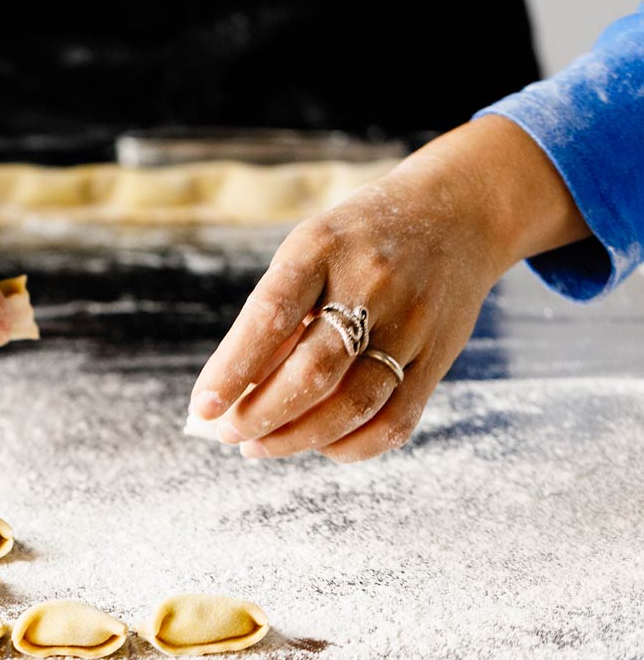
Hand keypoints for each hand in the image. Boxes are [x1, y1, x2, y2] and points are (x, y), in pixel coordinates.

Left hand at [188, 116, 591, 461]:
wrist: (457, 213)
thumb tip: (235, 392)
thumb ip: (275, 314)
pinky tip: (320, 447)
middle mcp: (371, 283)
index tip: (202, 407)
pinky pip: (397, 420)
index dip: (233, 368)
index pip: (270, 316)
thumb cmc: (356, 242)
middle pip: (313, 370)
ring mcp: (411, 322)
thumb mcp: (309, 252)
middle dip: (262, 415)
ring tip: (260, 447)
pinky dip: (352, 446)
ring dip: (299, 438)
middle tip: (230, 435)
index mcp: (321, 248)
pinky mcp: (440, 355)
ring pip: (354, 404)